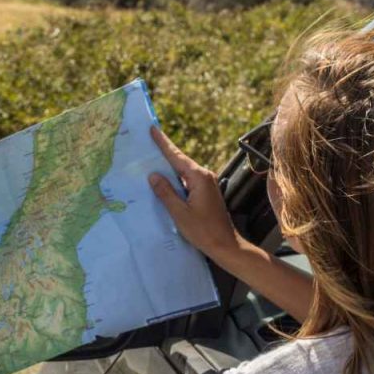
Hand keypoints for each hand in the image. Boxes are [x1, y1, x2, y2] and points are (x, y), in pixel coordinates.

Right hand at [148, 126, 244, 264]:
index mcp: (199, 178)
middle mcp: (204, 176)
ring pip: (183, 171)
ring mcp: (206, 184)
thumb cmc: (203, 230)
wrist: (226, 245)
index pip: (176, 156)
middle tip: (148, 140)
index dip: (163, 143)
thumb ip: (166, 192)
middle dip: (164, 151)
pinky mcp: (205, 192)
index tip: (153, 129)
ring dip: (168, 165)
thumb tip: (153, 175)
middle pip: (180, 161)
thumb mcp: (179, 212)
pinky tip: (163, 179)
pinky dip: (174, 177)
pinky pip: (186, 180)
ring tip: (151, 158)